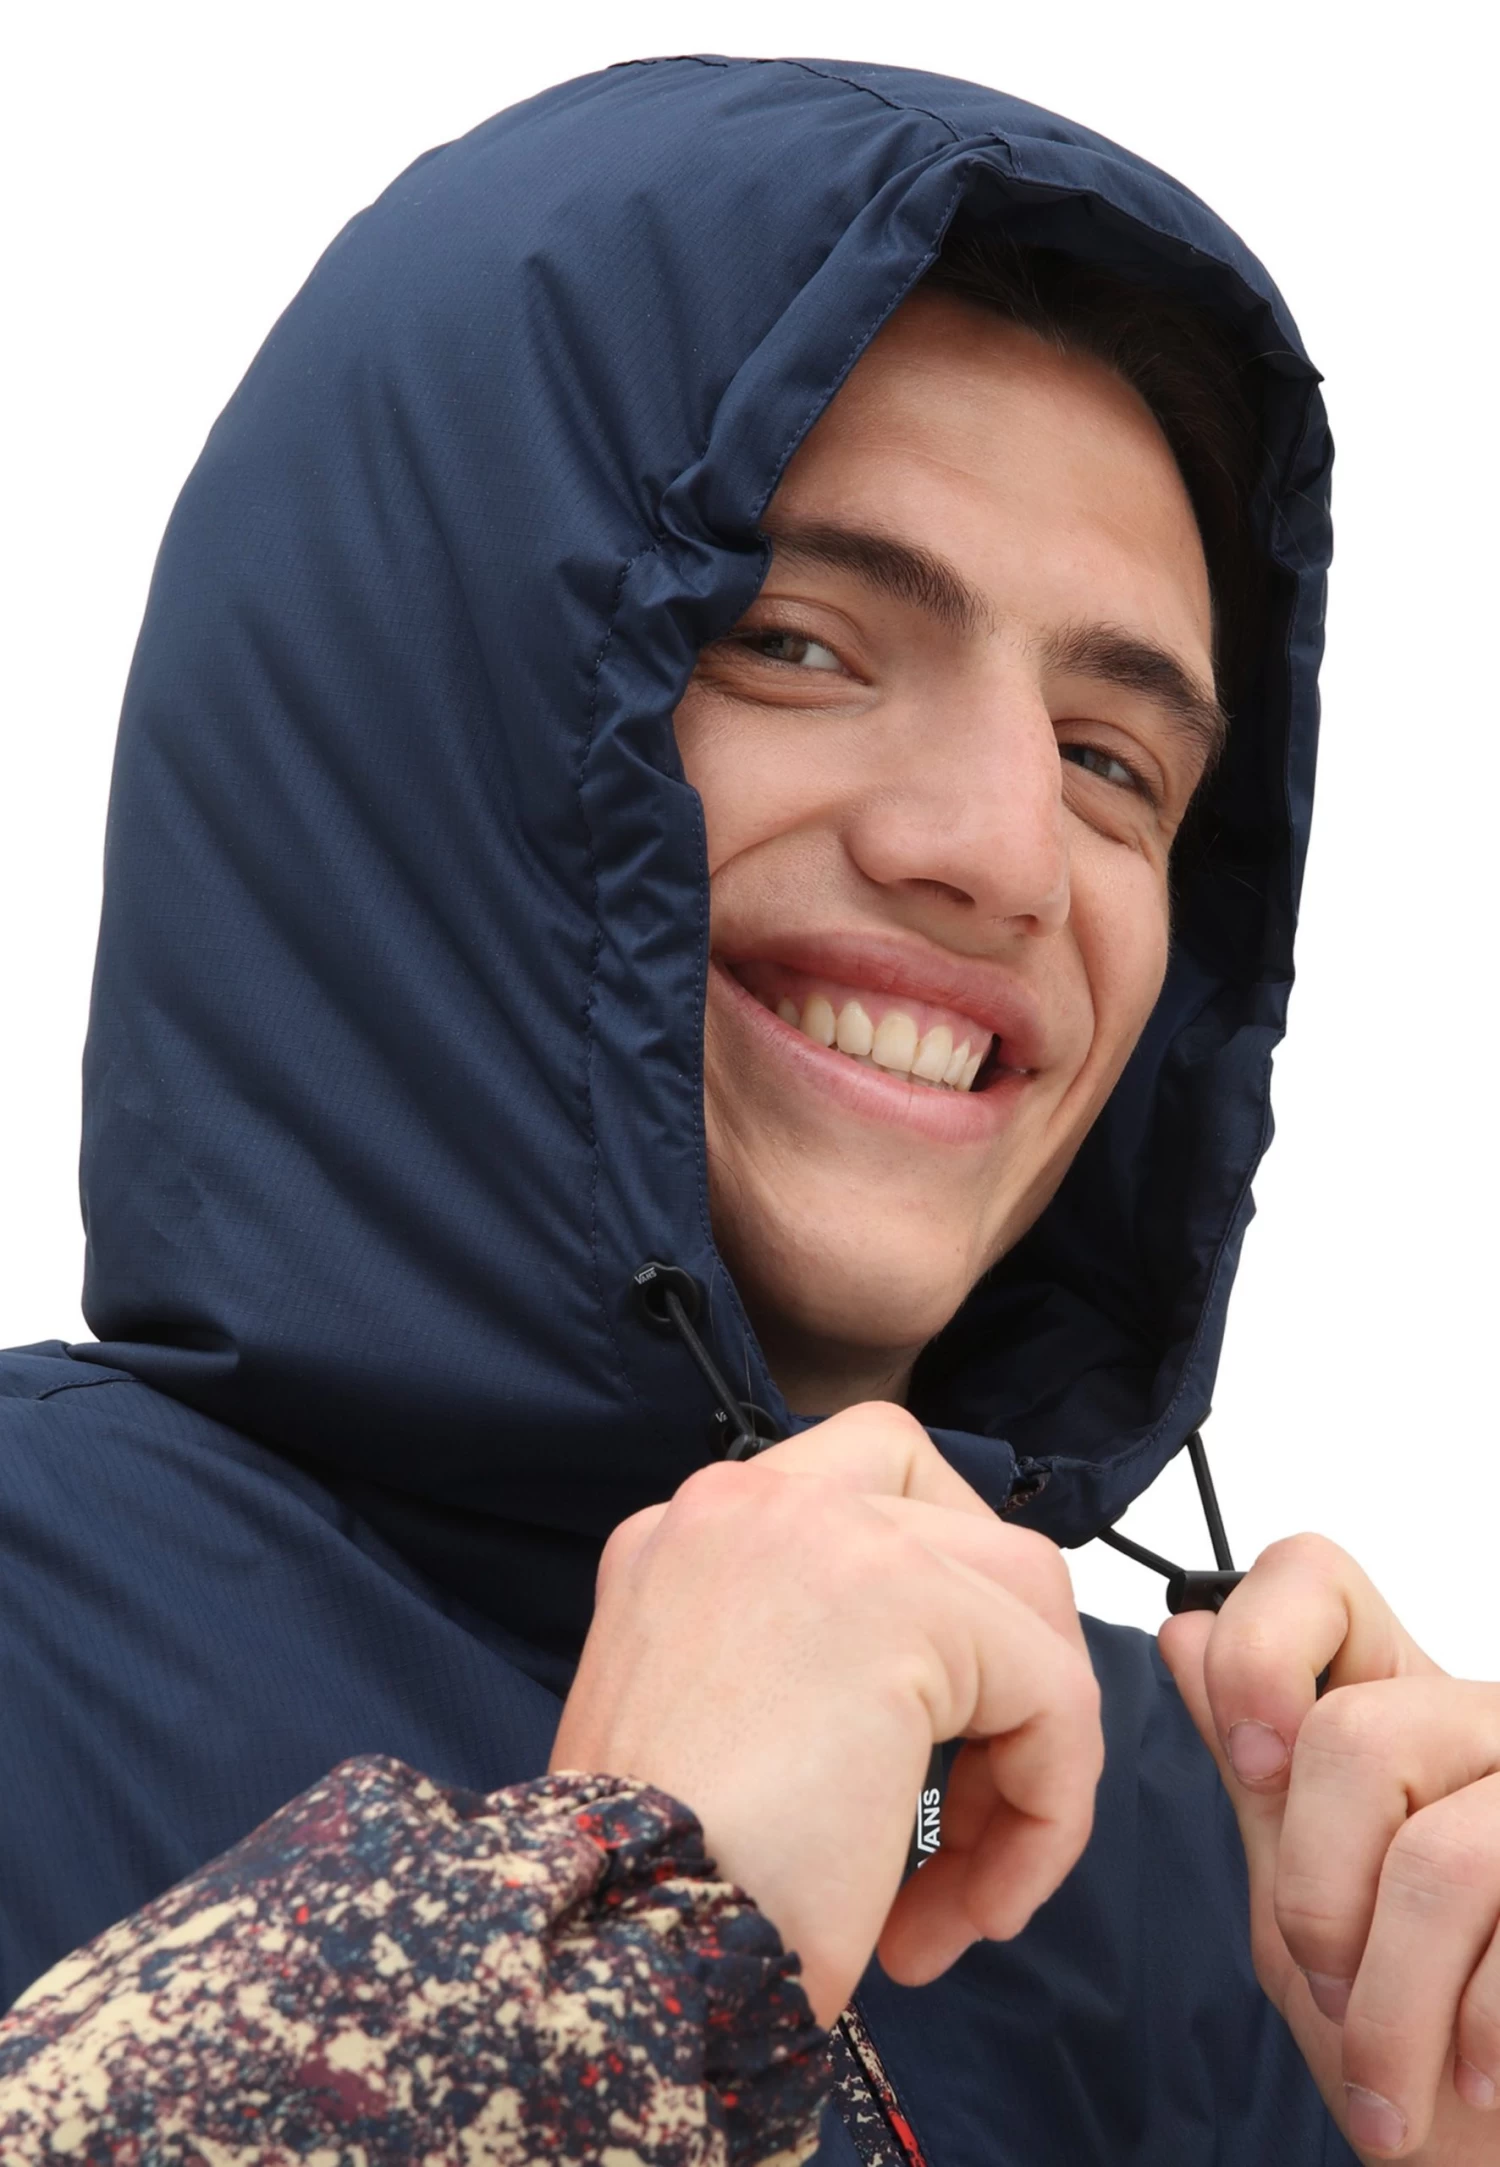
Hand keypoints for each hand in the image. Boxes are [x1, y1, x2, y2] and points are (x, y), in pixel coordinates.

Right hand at [551, 1402, 1102, 2024]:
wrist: (617, 1954)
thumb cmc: (657, 1894)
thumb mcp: (714, 1740)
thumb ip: (800, 1672)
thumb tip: (922, 1700)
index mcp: (691, 1538)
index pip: (864, 1521)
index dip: (929, 1651)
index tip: (907, 1792)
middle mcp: (744, 1503)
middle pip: (956, 1526)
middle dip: (1002, 1676)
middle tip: (965, 1824)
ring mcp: (822, 1528)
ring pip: (1022, 1596)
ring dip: (1027, 1755)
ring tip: (965, 1894)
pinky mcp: (903, 1596)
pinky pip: (1055, 1691)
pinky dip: (1051, 1811)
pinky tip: (974, 1912)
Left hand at [1160, 1535, 1499, 2161]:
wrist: (1493, 2153)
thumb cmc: (1410, 2032)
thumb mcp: (1303, 1901)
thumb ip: (1256, 1775)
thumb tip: (1185, 1634)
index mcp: (1393, 1705)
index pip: (1314, 1576)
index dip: (1262, 1651)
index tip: (1251, 1761)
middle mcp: (1483, 1723)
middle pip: (1355, 1737)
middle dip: (1316, 1898)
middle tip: (1328, 1987)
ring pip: (1436, 1861)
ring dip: (1388, 2008)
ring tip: (1388, 2082)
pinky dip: (1472, 2039)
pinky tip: (1476, 2076)